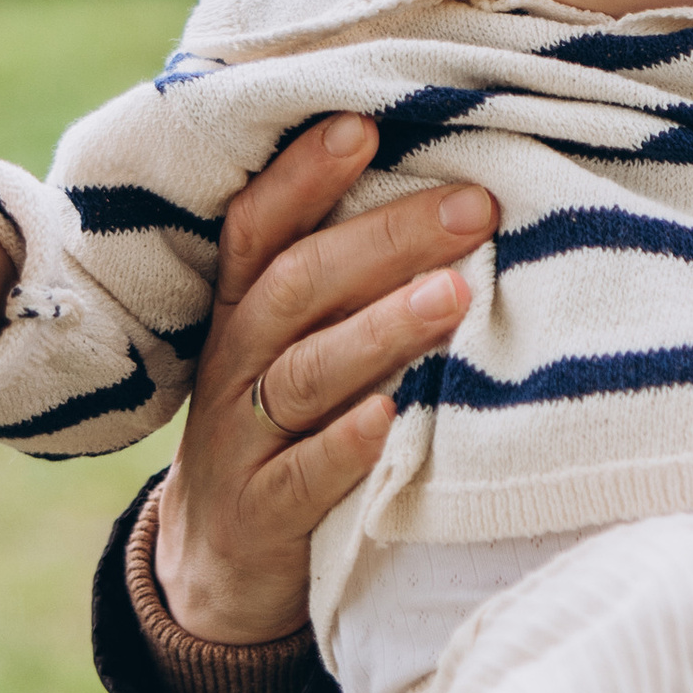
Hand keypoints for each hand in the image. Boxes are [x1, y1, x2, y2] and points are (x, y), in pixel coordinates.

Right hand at [150, 118, 498, 644]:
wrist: (218, 569)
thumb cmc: (285, 427)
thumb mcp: (296, 345)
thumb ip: (346, 281)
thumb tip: (456, 193)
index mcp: (243, 311)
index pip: (259, 227)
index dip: (302, 174)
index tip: (364, 124)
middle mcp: (234, 363)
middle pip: (298, 285)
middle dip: (385, 238)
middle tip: (474, 205)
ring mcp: (241, 441)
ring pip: (303, 372)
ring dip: (379, 329)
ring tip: (452, 296)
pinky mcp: (262, 515)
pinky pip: (302, 476)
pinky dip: (346, 445)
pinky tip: (393, 417)